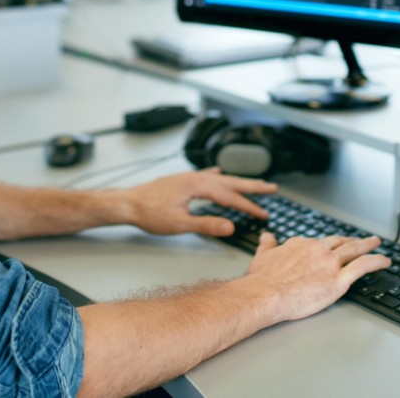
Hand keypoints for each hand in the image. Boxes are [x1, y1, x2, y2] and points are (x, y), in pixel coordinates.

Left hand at [117, 168, 276, 236]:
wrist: (127, 204)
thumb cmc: (148, 213)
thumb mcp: (179, 224)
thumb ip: (206, 224)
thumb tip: (230, 227)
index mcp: (197, 185)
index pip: (230, 197)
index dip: (249, 207)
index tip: (264, 214)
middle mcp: (195, 178)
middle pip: (230, 182)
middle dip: (252, 186)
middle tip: (272, 188)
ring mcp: (188, 178)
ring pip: (220, 179)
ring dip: (238, 182)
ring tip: (254, 183)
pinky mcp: (181, 181)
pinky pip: (205, 176)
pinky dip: (216, 176)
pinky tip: (219, 172)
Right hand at [243, 233, 389, 323]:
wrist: (264, 294)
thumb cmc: (261, 280)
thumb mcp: (262, 256)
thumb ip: (268, 245)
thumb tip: (266, 236)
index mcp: (301, 245)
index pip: (319, 243)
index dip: (328, 245)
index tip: (332, 247)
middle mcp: (318, 250)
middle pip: (340, 243)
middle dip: (352, 241)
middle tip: (362, 240)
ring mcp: (329, 264)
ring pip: (355, 250)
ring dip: (368, 246)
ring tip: (376, 244)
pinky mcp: (338, 280)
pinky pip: (363, 266)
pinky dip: (377, 261)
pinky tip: (385, 261)